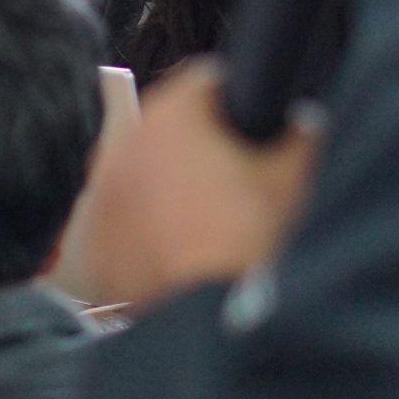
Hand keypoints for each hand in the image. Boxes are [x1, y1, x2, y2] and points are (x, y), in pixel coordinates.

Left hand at [79, 60, 320, 308]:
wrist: (213, 318)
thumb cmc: (249, 241)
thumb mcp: (294, 177)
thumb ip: (300, 135)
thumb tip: (303, 123)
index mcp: (171, 117)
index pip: (203, 80)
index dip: (234, 96)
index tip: (248, 117)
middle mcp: (125, 146)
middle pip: (168, 130)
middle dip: (200, 147)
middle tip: (236, 178)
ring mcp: (103, 194)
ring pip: (142, 175)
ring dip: (169, 188)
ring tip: (210, 222)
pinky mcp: (95, 240)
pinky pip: (124, 220)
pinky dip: (147, 228)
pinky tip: (181, 249)